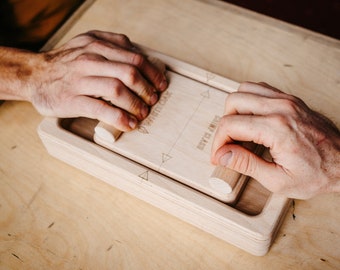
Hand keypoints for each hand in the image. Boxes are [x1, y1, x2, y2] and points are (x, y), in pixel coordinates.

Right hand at [2, 30, 167, 130]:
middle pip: (130, 73)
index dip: (153, 73)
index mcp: (97, 45)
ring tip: (143, 113)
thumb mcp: (87, 41)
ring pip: (117, 90)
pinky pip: (101, 109)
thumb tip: (138, 51)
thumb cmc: (66, 62)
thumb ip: (112, 42)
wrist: (34, 75)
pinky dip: (120, 118)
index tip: (160, 84)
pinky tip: (128, 124)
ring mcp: (80, 80)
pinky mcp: (72, 100)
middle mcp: (89, 60)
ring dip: (136, 104)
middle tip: (153, 100)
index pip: (135, 58)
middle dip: (147, 89)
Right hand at [211, 82, 339, 198]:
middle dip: (223, 125)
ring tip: (238, 132)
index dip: (217, 142)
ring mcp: (286, 100)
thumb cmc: (318, 174)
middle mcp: (281, 108)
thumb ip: (246, 164)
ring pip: (244, 90)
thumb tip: (222, 155)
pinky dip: (248, 102)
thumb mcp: (278, 180)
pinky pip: (259, 89)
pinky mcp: (290, 99)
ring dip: (234, 110)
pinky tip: (251, 120)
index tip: (218, 156)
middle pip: (233, 102)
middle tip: (227, 144)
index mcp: (276, 129)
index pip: (230, 125)